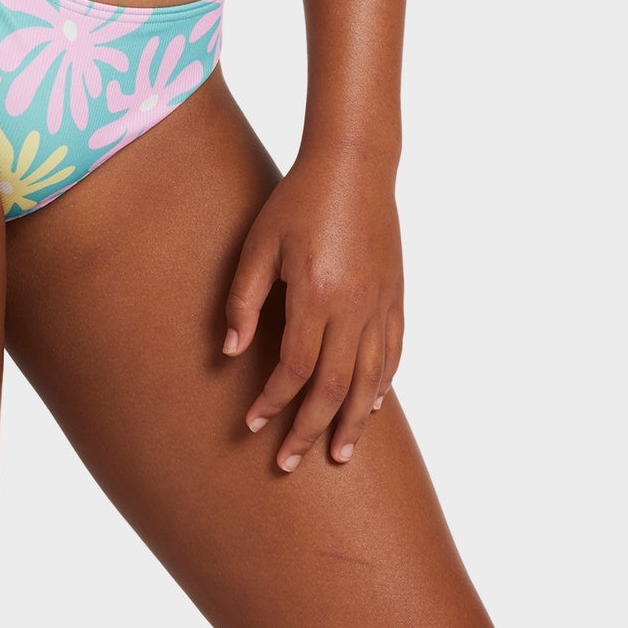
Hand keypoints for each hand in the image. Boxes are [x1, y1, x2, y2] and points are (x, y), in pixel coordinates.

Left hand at [222, 145, 404, 470]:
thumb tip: (232, 352)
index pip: (295, 369)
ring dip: (354, 422)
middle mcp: (355, 308)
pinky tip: (372, 406)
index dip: (273, 402)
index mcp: (317, 295)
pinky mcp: (395, 296)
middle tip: (290, 462)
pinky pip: (394, 354)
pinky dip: (383, 386)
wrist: (354, 165)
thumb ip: (245, 299)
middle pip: (334, 387)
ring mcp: (381, 304)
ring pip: (371, 380)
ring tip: (340, 454)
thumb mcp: (260, 243)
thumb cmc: (298, 200)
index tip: (254, 424)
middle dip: (310, 430)